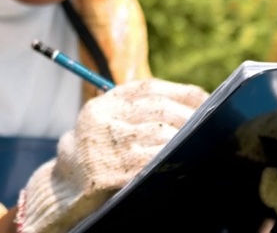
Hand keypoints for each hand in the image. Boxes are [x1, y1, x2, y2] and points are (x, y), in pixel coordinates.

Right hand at [14, 78, 207, 232]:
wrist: (63, 188)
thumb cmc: (98, 153)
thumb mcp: (108, 124)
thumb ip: (137, 113)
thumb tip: (194, 104)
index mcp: (103, 103)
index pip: (150, 88)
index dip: (182, 93)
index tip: (207, 99)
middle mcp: (101, 120)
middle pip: (159, 111)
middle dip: (191, 118)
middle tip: (213, 126)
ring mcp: (104, 147)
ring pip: (159, 137)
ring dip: (186, 141)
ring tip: (205, 143)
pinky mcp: (108, 173)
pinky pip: (151, 165)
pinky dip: (172, 162)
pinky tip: (186, 162)